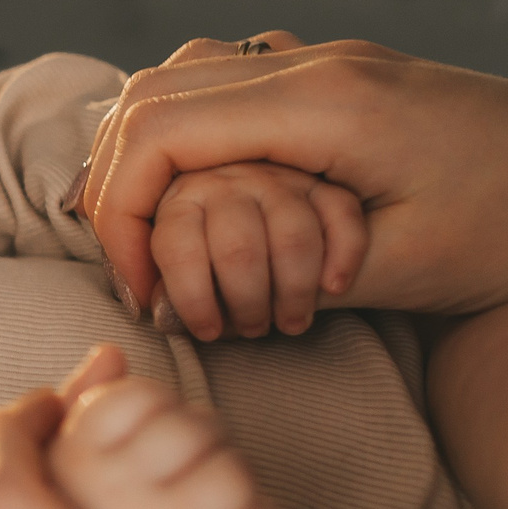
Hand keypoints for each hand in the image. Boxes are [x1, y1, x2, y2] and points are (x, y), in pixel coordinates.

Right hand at [48, 345, 275, 508]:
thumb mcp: (61, 464)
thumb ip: (81, 401)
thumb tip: (110, 353)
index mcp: (64, 467)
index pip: (139, 396)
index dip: (156, 410)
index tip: (140, 444)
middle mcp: (103, 500)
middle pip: (190, 426)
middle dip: (196, 440)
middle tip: (178, 474)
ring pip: (230, 471)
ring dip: (229, 479)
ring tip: (203, 506)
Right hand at [77, 34, 507, 332]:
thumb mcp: (400, 267)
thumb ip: (283, 256)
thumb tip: (182, 278)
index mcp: (323, 102)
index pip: (156, 131)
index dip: (120, 214)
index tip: (140, 289)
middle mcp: (314, 63)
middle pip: (147, 95)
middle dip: (114, 188)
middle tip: (130, 272)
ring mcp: (327, 60)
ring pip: (177, 79)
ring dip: (141, 156)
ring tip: (148, 237)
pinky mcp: (342, 77)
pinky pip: (223, 84)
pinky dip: (182, 136)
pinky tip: (193, 194)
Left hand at [150, 159, 367, 338]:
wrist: (255, 205)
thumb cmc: (208, 250)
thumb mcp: (178, 265)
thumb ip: (172, 288)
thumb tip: (164, 316)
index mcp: (181, 198)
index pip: (178, 247)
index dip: (192, 299)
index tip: (207, 331)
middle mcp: (228, 179)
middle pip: (240, 250)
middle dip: (247, 303)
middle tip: (254, 328)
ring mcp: (280, 177)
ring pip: (294, 238)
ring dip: (295, 291)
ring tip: (292, 321)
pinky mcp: (325, 183)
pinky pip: (342, 215)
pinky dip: (343, 256)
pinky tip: (334, 288)